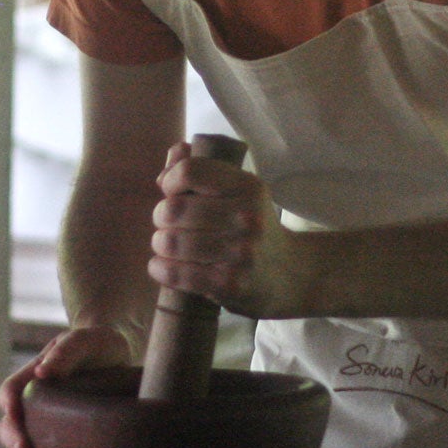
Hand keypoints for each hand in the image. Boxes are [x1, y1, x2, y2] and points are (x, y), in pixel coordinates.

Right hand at [0, 325, 133, 447]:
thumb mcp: (88, 341)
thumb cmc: (100, 347)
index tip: (18, 417)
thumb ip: (66, 351)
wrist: (122, 365)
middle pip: (12, 429)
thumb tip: (43, 375)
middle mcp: (35, 409)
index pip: (10, 392)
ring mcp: (48, 433)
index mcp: (33, 379)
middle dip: (17, 446)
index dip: (11, 407)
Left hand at [149, 143, 308, 315]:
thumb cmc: (250, 228)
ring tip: (168, 246)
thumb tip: (169, 164)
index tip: (171, 192)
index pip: (190, 171)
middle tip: (169, 225)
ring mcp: (240, 252)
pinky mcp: (229, 284)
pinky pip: (175, 272)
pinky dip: (159, 269)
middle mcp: (247, 217)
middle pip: (173, 209)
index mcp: (248, 187)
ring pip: (170, 242)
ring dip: (160, 245)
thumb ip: (200, 172)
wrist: (288, 274)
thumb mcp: (238, 193)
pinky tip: (162, 266)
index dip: (170, 181)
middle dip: (161, 217)